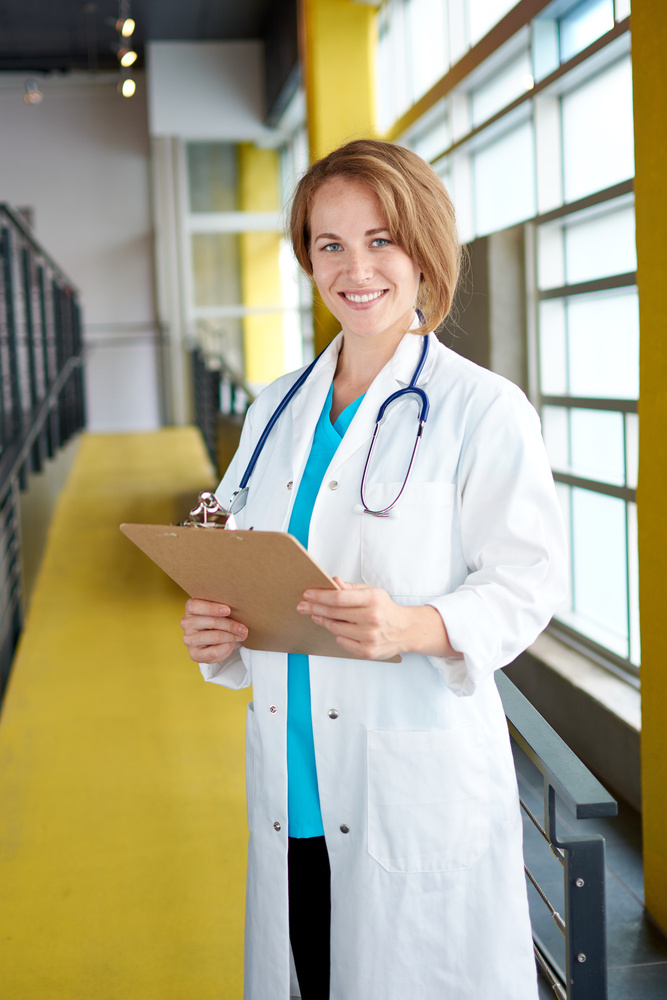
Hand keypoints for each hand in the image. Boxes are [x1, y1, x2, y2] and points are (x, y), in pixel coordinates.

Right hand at [180, 598, 247, 663]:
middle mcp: (186, 622)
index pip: (195, 605)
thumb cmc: (218, 622)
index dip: (212, 608)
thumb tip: (240, 611)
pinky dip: (226, 648)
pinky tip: (231, 644)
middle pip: (211, 621)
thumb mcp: (219, 612)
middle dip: (231, 625)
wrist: (214, 642)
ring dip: (231, 637)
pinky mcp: (194, 654)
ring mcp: (188, 639)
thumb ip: (224, 609)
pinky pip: (214, 651)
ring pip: (215, 636)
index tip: (228, 610)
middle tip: (244, 628)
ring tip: (241, 636)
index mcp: (191, 608)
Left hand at [297, 578, 456, 660]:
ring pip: (336, 628)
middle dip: (315, 608)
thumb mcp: (372, 592)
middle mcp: (372, 618)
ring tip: (317, 615)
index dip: (320, 596)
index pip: (339, 597)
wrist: (405, 630)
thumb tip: (333, 581)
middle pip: (334, 613)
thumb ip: (350, 588)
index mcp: (373, 599)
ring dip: (324, 621)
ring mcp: (370, 636)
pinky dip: (338, 634)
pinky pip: (342, 641)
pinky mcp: (367, 651)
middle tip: (302, 606)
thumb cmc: (385, 608)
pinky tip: (338, 628)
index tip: (307, 594)